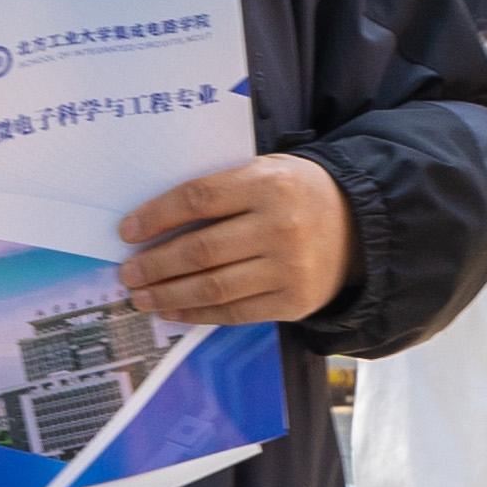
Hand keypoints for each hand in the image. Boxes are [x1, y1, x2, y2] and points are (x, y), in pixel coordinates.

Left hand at [121, 153, 355, 327]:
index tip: (126, 232)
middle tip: (128, 273)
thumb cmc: (297, 195)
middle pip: (201, 250)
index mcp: (268, 184)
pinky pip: (235, 312)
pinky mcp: (294, 301)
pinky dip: (198, 314)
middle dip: (155, 264)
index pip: (199, 199)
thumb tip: (157, 221)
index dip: (157, 216)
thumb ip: (221, 188)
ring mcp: (289, 268)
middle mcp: (279, 226)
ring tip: (142, 297)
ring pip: (214, 287)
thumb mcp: (267, 171)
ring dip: (169, 295)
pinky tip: (173, 311)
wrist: (360, 226)